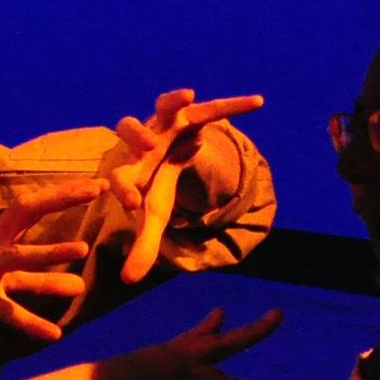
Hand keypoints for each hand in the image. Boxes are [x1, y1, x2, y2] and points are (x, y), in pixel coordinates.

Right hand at [0, 180, 101, 343]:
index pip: (30, 205)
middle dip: (62, 198)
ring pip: (16, 256)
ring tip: (82, 251)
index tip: (96, 185)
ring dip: (49, 252)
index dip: (62, 193)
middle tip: (99, 188)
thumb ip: (30, 277)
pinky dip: (29, 322)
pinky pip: (3, 310)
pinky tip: (54, 334)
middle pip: (26, 211)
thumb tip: (75, 282)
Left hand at [108, 89, 263, 283]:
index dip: (124, 188)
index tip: (133, 203)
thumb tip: (129, 281)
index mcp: (130, 169)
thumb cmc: (155, 187)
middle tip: (149, 145)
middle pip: (128, 128)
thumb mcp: (154, 216)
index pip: (120, 177)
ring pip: (163, 106)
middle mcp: (142, 142)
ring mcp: (165, 123)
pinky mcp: (189, 113)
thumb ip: (144, 246)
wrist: (167, 153)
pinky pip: (212, 107)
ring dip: (172, 101)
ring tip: (188, 98)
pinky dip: (233, 104)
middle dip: (137, 135)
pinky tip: (258, 103)